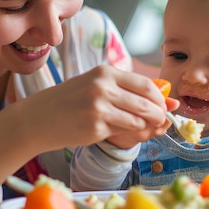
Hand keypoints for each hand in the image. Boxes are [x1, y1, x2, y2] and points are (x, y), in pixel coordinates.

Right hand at [15, 65, 177, 149]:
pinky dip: (133, 136)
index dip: (160, 99)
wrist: (38, 118)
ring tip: (144, 129)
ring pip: (139, 120)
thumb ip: (129, 92)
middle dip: (159, 116)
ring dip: (147, 128)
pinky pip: (125, 133)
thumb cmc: (70, 102)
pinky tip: (127, 135)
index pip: (146, 85)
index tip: (164, 108)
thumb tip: (170, 102)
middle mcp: (103, 87)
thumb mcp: (97, 87)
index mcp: (105, 72)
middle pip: (147, 103)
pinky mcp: (95, 127)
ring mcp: (99, 107)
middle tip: (161, 123)